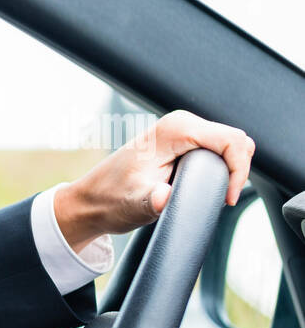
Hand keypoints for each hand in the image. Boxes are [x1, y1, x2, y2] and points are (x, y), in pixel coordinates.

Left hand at [55, 109, 255, 252]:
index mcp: (174, 129)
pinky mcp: (181, 143)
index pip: (232, 140)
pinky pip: (217, 151)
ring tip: (211, 196)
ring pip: (229, 145)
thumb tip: (163, 197)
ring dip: (228, 171)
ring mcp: (182, 131)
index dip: (238, 170)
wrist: (90, 201)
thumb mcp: (133, 205)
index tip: (226, 199)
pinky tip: (204, 189)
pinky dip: (220, 169)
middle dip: (236, 170)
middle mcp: (180, 123)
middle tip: (220, 199)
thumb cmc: (109, 201)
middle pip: (235, 140)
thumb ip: (151, 201)